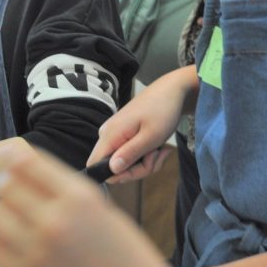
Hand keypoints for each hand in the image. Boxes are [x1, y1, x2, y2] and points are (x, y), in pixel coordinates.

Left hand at [0, 146, 173, 266]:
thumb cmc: (122, 249)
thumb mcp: (98, 204)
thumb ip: (60, 184)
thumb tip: (17, 158)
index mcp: (78, 198)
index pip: (26, 164)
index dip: (12, 156)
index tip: (7, 156)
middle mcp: (55, 222)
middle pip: (5, 187)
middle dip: (10, 184)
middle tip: (19, 192)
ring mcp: (38, 253)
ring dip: (3, 211)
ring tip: (19, 219)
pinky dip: (1, 242)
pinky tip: (18, 243)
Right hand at [88, 66, 196, 182]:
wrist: (171, 92)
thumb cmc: (162, 111)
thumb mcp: (150, 137)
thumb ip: (129, 154)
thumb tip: (111, 171)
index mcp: (110, 135)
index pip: (95, 165)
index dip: (116, 175)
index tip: (138, 169)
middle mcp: (107, 135)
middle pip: (114, 168)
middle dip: (139, 168)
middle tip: (156, 155)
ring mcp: (115, 135)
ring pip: (125, 164)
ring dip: (146, 163)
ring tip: (160, 150)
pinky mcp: (123, 136)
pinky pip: (130, 155)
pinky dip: (146, 156)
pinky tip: (158, 148)